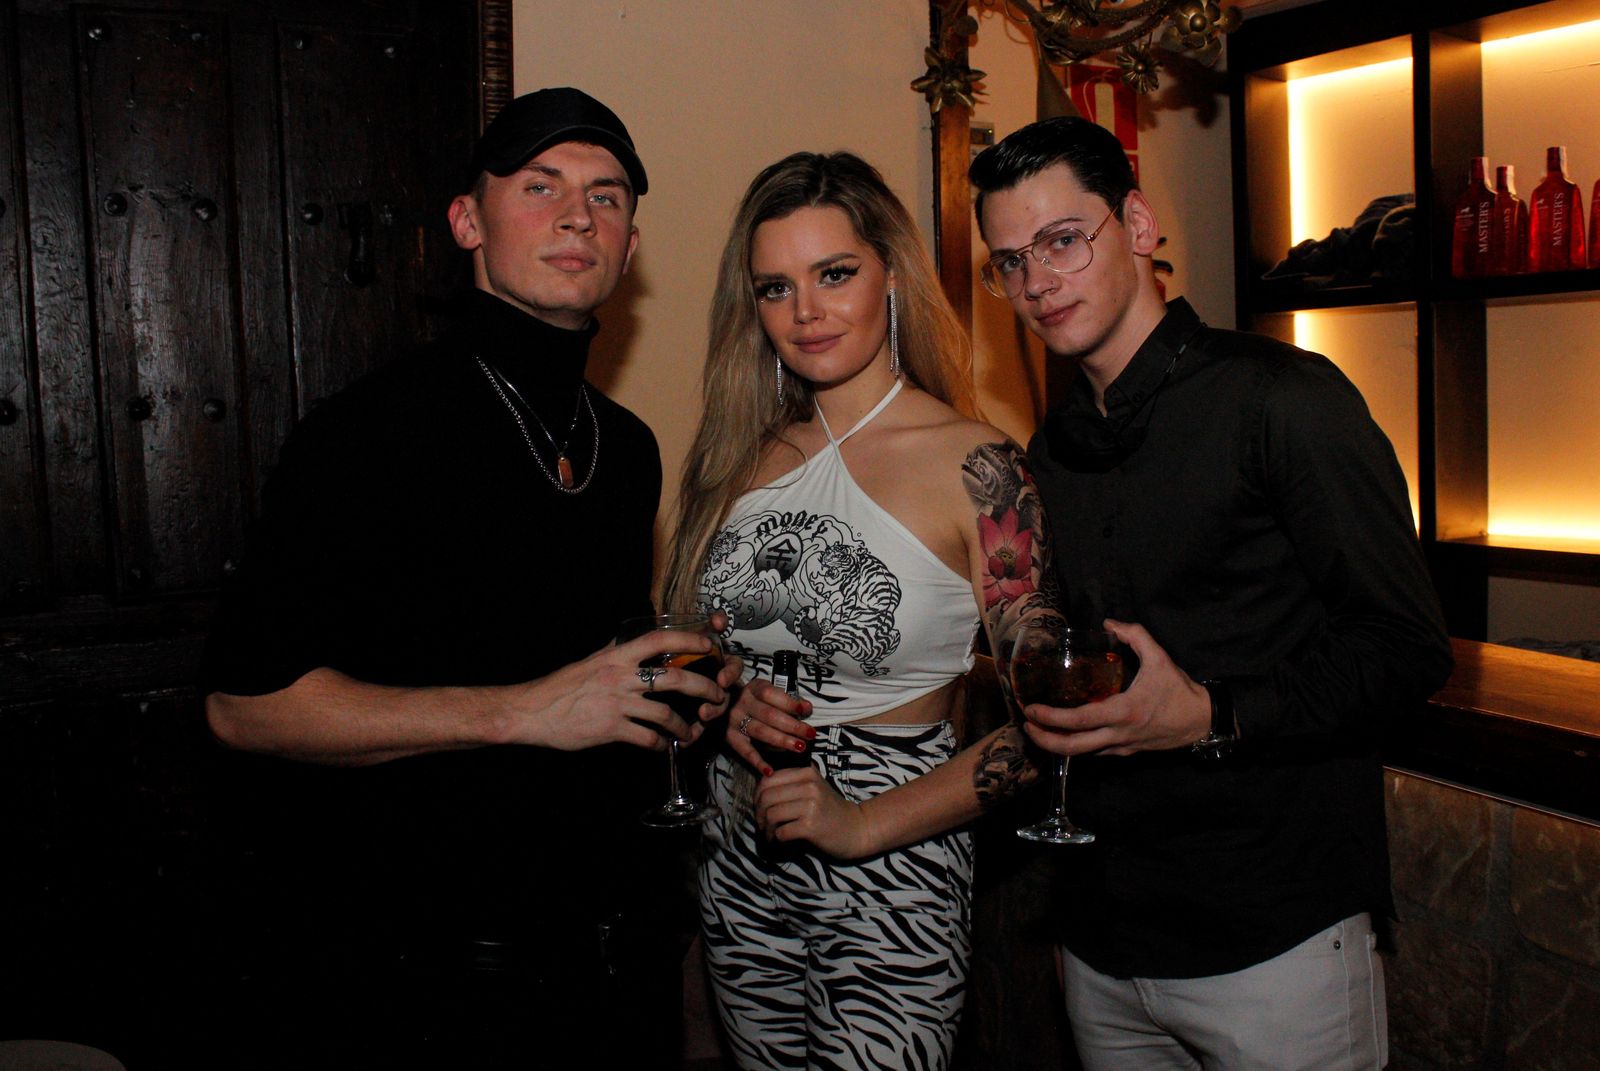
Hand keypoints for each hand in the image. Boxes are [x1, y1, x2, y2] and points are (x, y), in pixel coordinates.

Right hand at [505, 628, 726, 751]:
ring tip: (692, 733)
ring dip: (686, 727)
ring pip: (667, 714)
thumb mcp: (590, 661)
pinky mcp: (611, 729)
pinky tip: (662, 747)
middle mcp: (620, 676)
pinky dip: (661, 745)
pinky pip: (647, 738)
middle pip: (675, 678)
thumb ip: (613, 652)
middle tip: (718, 696)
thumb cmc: (561, 686)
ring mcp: (617, 703)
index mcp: (617, 656)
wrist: (532, 711)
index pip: (659, 639)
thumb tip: (627, 641)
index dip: (688, 640)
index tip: (709, 645)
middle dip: (704, 688)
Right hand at [725, 678, 814, 774]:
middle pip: (770, 715)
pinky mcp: (730, 738)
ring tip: (800, 747)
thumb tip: (807, 708)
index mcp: (754, 688)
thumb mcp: (770, 694)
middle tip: (811, 734)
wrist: (726, 708)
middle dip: (793, 726)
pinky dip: (758, 762)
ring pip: (761, 732)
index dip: (789, 703)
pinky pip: (746, 752)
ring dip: (782, 741)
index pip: (771, 694)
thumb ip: (788, 700)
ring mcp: (734, 721)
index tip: (806, 711)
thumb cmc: (758, 702)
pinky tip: (770, 771)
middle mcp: (742, 703)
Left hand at [755, 766, 876, 858]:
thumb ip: (790, 783)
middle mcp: (809, 785)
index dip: (758, 796)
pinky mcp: (811, 825)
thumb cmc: (830, 810)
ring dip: (766, 829)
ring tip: (770, 835)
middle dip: (759, 814)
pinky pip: (780, 832)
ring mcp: (811, 805)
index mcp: (806, 772)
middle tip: (763, 825)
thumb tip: (758, 792)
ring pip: (771, 814)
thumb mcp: (813, 788)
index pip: (768, 779)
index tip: (761, 809)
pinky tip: (779, 842)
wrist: (857, 829)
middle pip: (766, 797)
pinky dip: (775, 839)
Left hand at [1020, 618, 1209, 756]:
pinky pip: (1094, 753)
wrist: (1203, 721)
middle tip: (1026, 724)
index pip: (1078, 720)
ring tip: (1038, 728)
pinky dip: (1075, 745)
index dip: (1050, 717)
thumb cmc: (1179, 690)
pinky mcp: (1126, 752)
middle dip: (1043, 739)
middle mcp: (1118, 734)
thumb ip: (1135, 636)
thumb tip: (1110, 622)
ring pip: (1081, 755)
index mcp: (1123, 711)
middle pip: (1071, 747)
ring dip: (1056, 744)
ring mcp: (1121, 747)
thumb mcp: (1160, 658)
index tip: (1030, 709)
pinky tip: (1065, 732)